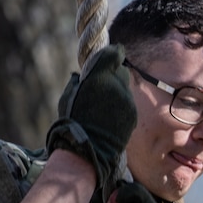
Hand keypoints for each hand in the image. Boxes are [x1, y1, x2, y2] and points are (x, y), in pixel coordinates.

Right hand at [46, 44, 136, 197]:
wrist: (90, 148)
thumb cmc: (73, 121)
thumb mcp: (69, 96)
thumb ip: (79, 81)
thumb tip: (81, 75)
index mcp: (99, 76)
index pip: (115, 54)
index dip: (113, 54)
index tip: (111, 55)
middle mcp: (117, 85)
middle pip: (121, 71)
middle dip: (114, 75)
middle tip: (103, 84)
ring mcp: (127, 100)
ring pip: (126, 88)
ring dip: (118, 91)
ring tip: (104, 104)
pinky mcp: (133, 114)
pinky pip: (129, 103)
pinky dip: (121, 105)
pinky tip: (110, 116)